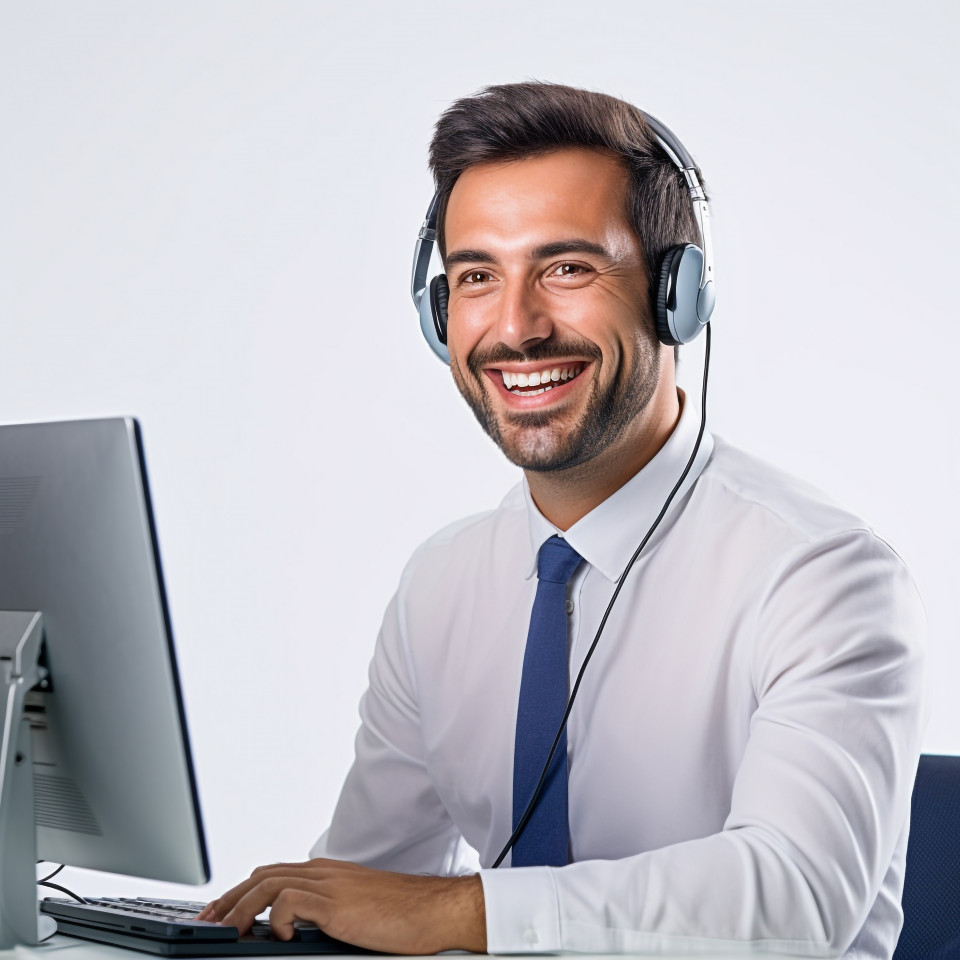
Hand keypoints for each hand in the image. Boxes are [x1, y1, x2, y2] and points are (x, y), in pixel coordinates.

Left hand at [195, 858, 486, 954]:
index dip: (240, 892)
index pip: (272, 874)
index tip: (220, 913)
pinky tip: (280, 935)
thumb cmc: (402, 915)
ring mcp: (329, 884)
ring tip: (228, 932)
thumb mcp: (356, 910)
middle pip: (261, 875)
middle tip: (207, 924)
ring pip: (267, 884)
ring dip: (240, 908)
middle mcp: (323, 872)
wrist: (434, 910)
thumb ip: (326, 911)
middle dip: (228, 899)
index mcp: (326, 874)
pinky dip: (276, 917)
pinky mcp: (337, 902)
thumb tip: (295, 929)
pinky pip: (290, 900)